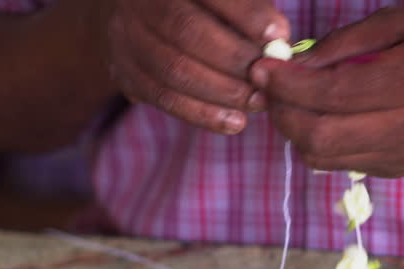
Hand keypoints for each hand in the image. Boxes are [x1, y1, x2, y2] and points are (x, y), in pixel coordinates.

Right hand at [95, 0, 288, 133]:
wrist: (143, 18)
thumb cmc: (203, 7)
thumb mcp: (222, 1)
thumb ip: (248, 11)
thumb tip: (279, 41)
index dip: (245, 13)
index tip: (278, 34)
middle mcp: (139, 2)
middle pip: (187, 30)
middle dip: (235, 59)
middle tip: (268, 77)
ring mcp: (126, 37)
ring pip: (174, 70)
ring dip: (223, 92)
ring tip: (258, 102)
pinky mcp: (124, 72)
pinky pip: (164, 98)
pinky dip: (203, 114)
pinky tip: (235, 122)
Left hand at [250, 8, 403, 176]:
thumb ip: (349, 43)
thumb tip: (299, 62)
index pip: (328, 95)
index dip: (285, 84)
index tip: (261, 67)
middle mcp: (402, 129)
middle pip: (317, 138)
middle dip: (281, 113)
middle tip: (271, 87)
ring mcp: (399, 157)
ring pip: (321, 158)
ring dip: (295, 131)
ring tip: (293, 101)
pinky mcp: (396, 171)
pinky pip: (340, 163)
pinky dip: (318, 142)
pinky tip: (323, 116)